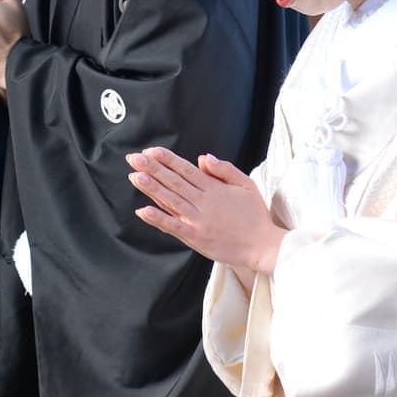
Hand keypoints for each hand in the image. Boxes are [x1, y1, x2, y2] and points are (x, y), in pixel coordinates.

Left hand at [127, 147, 288, 274]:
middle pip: (173, 182)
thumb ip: (224, 169)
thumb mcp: (246, 184)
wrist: (262, 246)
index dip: (167, 159)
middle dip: (152, 169)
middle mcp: (203, 202)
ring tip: (134, 176)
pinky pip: (173, 227)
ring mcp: (198, 221)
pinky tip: (142, 210)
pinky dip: (157, 218)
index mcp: (214, 188)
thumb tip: (202, 158)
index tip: (151, 151)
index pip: (186, 169)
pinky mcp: (195, 238)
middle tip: (133, 158)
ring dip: (151, 188)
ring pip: (170, 200)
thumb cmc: (255, 214)